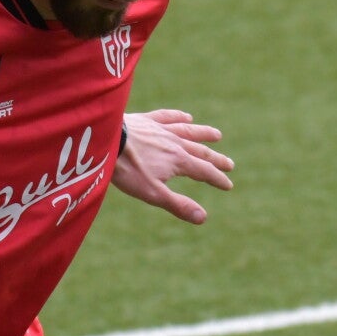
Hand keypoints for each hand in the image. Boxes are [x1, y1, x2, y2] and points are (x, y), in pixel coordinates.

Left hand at [113, 108, 235, 224]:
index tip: (228, 185)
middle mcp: (175, 143)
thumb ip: (178, 204)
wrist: (106, 140)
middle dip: (216, 160)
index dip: (218, 179)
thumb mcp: (153, 193)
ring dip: (203, 134)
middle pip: (200, 151)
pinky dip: (178, 117)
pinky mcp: (147, 120)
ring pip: (188, 131)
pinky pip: (167, 117)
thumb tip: (203, 218)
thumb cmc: (128, 169)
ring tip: (216, 135)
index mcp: (179, 161)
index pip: (204, 172)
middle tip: (230, 164)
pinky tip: (186, 117)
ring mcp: (161, 129)